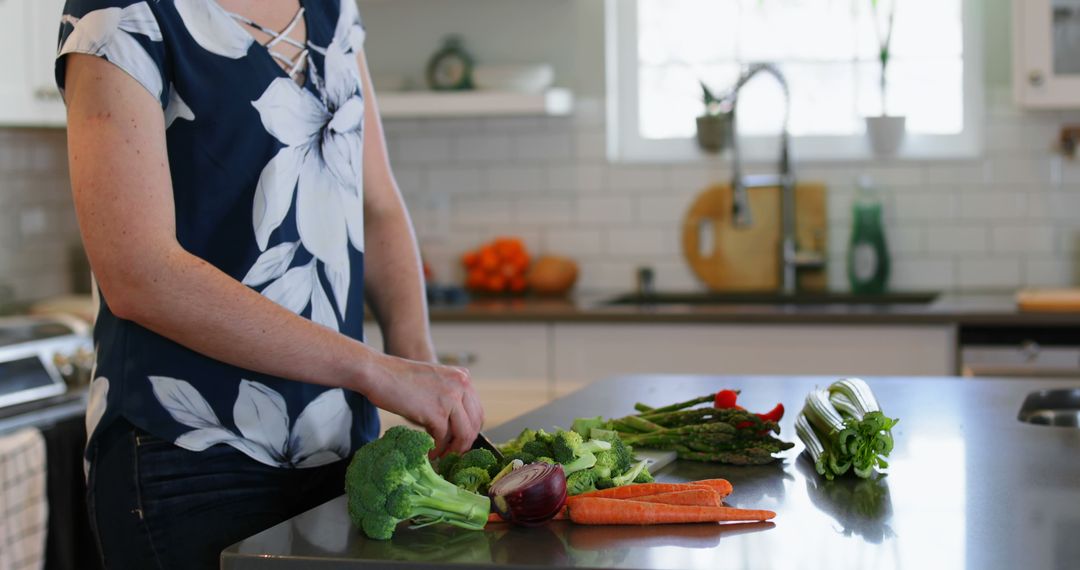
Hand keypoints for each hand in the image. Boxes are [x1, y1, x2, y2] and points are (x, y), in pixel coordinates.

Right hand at [363, 354, 483, 456]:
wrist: (378, 373)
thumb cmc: (399, 379)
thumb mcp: (434, 381)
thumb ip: (448, 397)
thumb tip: (455, 427)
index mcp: (463, 377)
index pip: (477, 412)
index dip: (469, 432)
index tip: (458, 444)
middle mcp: (461, 385)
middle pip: (474, 424)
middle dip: (464, 444)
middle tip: (451, 454)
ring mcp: (451, 398)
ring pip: (463, 434)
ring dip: (453, 450)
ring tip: (440, 456)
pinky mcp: (437, 412)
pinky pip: (444, 438)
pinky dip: (437, 450)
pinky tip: (429, 454)